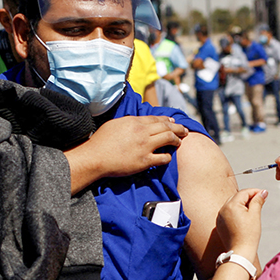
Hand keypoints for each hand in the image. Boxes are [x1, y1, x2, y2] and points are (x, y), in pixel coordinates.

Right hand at [66, 115, 188, 190]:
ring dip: (176, 140)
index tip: (173, 121)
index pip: (156, 119)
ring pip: (168, 139)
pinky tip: (168, 157)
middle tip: (184, 130)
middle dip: (178, 128)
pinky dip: (168, 156)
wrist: (95, 158)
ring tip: (180, 142)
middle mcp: (142, 132)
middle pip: (166, 127)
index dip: (167, 120)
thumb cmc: (101, 141)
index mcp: (134, 122)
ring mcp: (145, 146)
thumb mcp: (115, 124)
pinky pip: (163, 158)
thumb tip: (137, 122)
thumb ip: (129, 122)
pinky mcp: (144, 161)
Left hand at [215, 188, 266, 257]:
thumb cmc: (249, 234)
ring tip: (253, 209)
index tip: (264, 194)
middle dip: (248, 197)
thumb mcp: (255, 215)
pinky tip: (244, 217)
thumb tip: (263, 192)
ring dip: (242, 204)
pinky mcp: (219, 224)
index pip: (244, 192)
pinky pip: (228, 213)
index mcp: (231, 205)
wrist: (240, 252)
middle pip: (237, 197)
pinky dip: (236, 212)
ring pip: (232, 204)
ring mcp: (220, 217)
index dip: (255, 192)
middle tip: (260, 200)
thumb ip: (257, 201)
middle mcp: (223, 209)